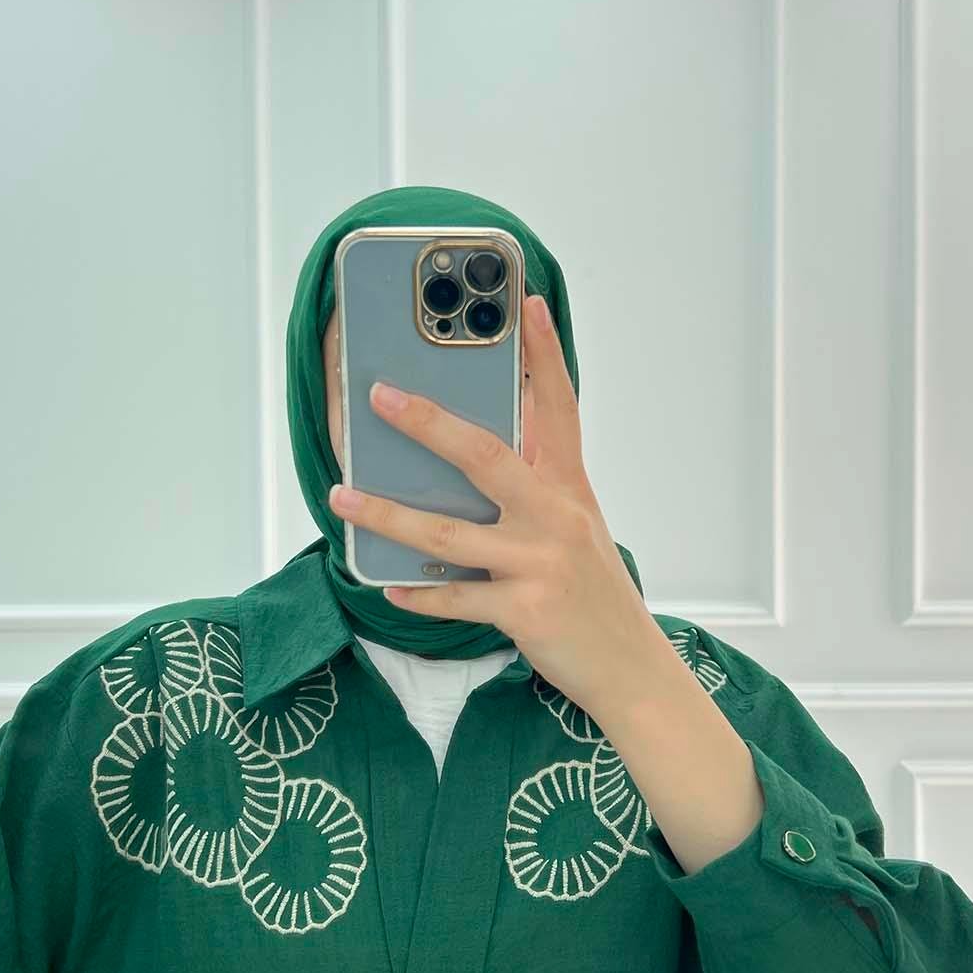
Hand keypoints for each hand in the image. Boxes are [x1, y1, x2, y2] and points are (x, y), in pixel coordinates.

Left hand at [327, 292, 663, 716]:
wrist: (630, 668)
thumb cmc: (593, 595)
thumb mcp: (578, 529)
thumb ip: (536, 488)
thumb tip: (471, 454)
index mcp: (570, 489)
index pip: (559, 407)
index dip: (544, 354)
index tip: (527, 304)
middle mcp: (556, 517)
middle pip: (484, 455)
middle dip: (427, 422)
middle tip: (381, 396)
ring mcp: (540, 564)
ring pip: (447, 531)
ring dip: (387, 513)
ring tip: (342, 497)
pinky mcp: (524, 610)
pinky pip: (454, 597)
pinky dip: (417, 591)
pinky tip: (388, 583)